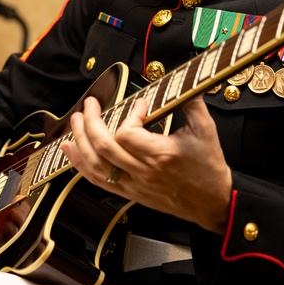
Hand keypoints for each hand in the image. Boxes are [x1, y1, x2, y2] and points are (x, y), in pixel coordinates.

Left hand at [60, 95, 231, 233]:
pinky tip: (70, 150)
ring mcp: (134, 185)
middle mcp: (143, 172)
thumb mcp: (206, 130)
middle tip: (90, 104)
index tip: (140, 106)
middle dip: (91, 122)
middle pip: (104, 147)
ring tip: (75, 121)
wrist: (213, 203)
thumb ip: (191, 103)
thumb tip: (183, 81)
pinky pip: (98, 180)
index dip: (130, 114)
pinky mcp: (130, 193)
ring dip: (80, 140)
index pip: (128, 133)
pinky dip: (80, 164)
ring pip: (96, 164)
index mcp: (160, 156)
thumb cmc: (209, 169)